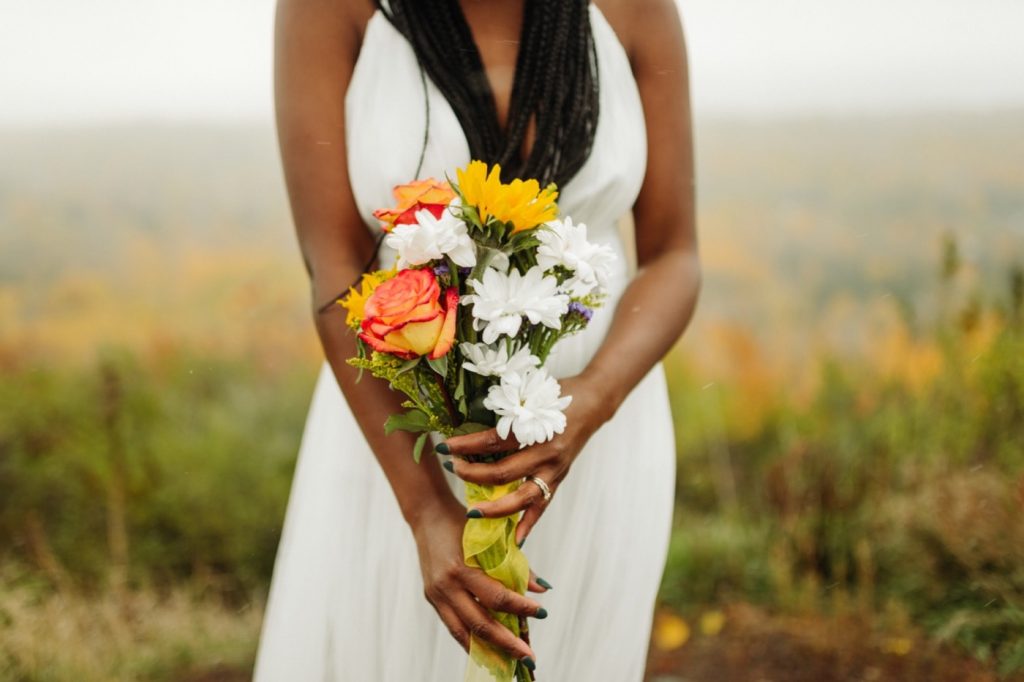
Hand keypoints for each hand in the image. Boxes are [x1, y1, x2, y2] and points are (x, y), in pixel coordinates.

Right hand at [410, 498, 550, 662]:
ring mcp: (436, 595)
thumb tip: (541, 589)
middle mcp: (446, 586)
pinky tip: (488, 650)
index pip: (496, 597)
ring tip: (510, 662)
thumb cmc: (463, 522)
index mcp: (461, 568)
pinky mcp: (432, 599)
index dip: (520, 608)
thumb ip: (515, 563)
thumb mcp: (490, 537)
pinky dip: (471, 641)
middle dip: (507, 643)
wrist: (427, 514)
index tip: (541, 613)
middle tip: (530, 656)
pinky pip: (453, 627)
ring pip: (463, 633)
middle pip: (479, 623)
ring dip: (488, 651)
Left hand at [439, 375, 605, 545]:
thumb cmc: (557, 394)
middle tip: (452, 469)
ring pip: (521, 498)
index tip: (445, 447)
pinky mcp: (559, 480)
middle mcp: (546, 453)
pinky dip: (528, 525)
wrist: (592, 403)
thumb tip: (465, 418)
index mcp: (536, 428)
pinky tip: (515, 541)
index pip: (492, 441)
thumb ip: (505, 410)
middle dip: (472, 474)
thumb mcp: (530, 397)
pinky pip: (542, 507)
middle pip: (502, 473)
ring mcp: (554, 470)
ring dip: (495, 508)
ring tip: (472, 512)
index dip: (466, 445)